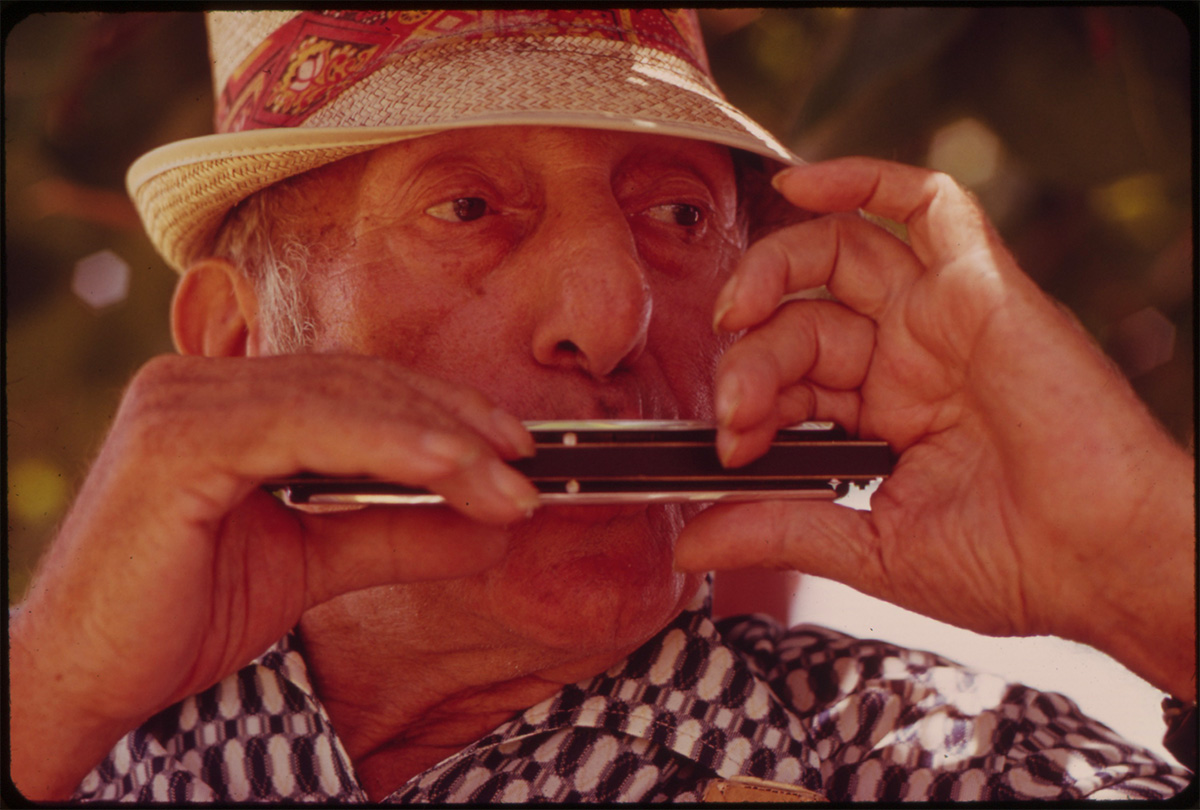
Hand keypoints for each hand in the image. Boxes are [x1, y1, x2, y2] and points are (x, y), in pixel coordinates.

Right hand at [9, 353, 537, 798]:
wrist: (88, 679)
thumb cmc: (184, 616)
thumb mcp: (316, 564)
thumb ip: (397, 531)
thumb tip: (491, 523)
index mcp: (228, 401)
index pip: (355, 385)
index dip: (440, 408)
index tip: (511, 446)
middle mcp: (201, 383)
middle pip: (359, 383)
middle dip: (454, 423)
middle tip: (526, 466)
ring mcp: (184, 402)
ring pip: (342, 398)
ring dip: (438, 439)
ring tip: (505, 481)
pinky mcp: (175, 440)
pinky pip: (305, 426)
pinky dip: (388, 445)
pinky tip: (448, 469)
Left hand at [676, 157, 1193, 697]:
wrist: (1105, 564)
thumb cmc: (1013, 564)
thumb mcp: (868, 547)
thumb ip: (777, 529)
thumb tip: (690, 545)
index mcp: (884, 416)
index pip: (790, 378)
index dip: (747, 402)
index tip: (727, 451)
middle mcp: (908, 359)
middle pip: (801, 316)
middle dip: (752, 358)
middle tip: (734, 408)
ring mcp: (942, 319)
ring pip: (841, 252)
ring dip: (772, 268)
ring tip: (737, 311)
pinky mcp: (982, 286)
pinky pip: (925, 205)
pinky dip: (863, 180)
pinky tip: (800, 183)